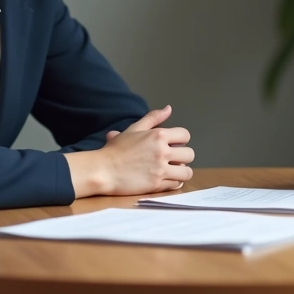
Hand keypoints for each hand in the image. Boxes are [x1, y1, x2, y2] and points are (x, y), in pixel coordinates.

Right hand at [66, 106, 193, 197]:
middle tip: (173, 159)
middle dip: (183, 156)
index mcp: (158, 135)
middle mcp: (162, 152)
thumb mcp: (134, 129)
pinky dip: (174, 182)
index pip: (185, 135)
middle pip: (189, 154)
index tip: (173, 145)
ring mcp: (160, 169)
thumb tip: (169, 108)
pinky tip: (166, 180)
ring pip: (187, 172)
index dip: (181, 140)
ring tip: (172, 171)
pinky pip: (177, 184)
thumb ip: (153, 118)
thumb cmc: (116, 150)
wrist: (103, 170)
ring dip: (181, 171)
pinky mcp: (157, 185)